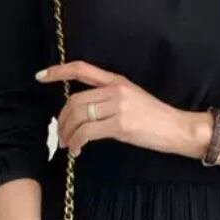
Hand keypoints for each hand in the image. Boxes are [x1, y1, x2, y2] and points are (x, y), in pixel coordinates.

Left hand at [37, 61, 208, 157]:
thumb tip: (85, 112)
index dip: (59, 71)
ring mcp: (118, 107)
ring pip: (79, 117)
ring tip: (68, 144)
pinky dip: (77, 143)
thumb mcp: (132, 100)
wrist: (178, 128)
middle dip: (62, 120)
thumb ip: (109, 99)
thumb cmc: (156, 118)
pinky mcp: (120, 125)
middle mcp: (115, 90)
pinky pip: (88, 133)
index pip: (82, 69)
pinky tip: (77, 150)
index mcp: (117, 80)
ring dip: (67, 133)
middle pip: (75, 100)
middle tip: (60, 135)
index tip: (41, 76)